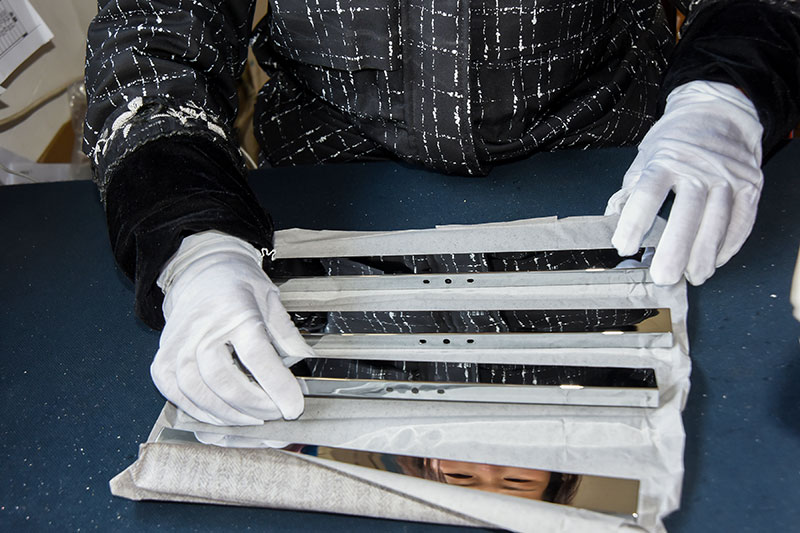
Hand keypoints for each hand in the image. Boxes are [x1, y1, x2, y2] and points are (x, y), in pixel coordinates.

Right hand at [151, 231, 312, 424]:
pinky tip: (222, 415)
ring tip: (252, 418)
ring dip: (229, 414)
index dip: (278, 387)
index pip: (257, 357)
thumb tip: (307, 361)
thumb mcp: (271, 299)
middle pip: (225, 381)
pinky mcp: (162, 359)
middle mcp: (202, 329)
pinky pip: (177, 394)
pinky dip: (200, 411)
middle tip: (275, 413)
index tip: (294, 407)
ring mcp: (178, 345)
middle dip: (255, 406)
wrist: (201, 272)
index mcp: (235, 311)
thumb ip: (287, 334)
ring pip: (198, 392)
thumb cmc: (238, 285)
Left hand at [606, 81, 763, 284]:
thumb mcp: (646, 157)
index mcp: (666, 159)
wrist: (718, 111)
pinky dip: (729, 245)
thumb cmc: (676, 140)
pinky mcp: (750, 185)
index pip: (648, 194)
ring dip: (704, 254)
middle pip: (687, 213)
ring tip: (693, 277)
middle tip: (663, 276)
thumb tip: (613, 220)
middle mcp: (700, 168)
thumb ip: (631, 190)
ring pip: (718, 222)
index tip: (623, 246)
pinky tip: (715, 261)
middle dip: (675, 249)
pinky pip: (742, 221)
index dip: (635, 222)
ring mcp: (728, 176)